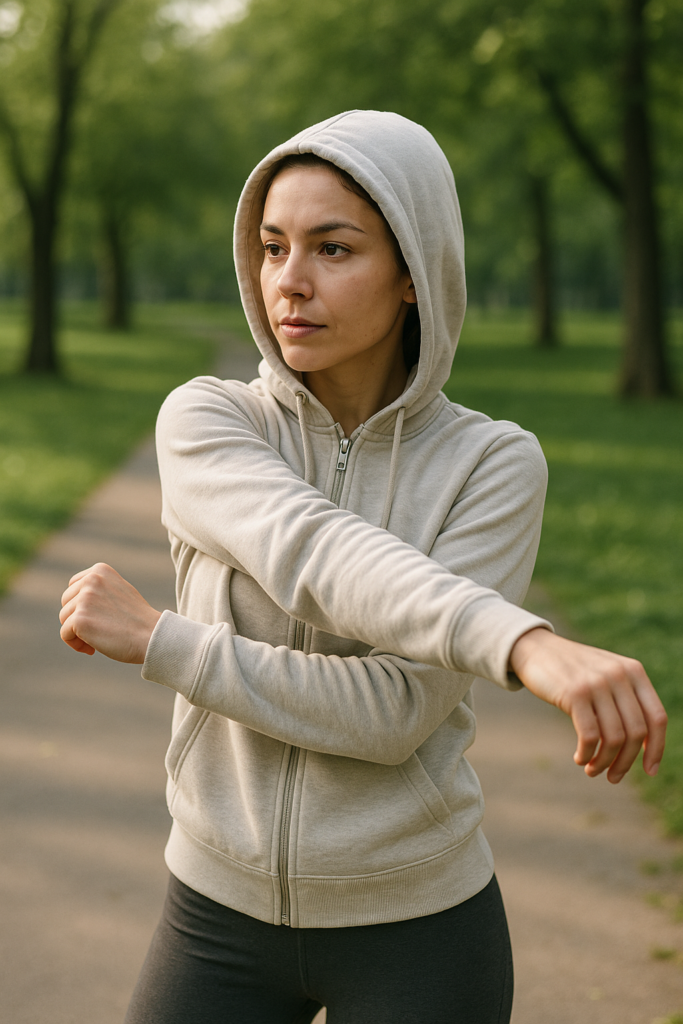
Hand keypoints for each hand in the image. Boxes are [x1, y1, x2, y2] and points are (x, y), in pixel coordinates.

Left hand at [59, 563, 160, 663]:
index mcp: (100, 570)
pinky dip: (76, 645)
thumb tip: (75, 602)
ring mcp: (84, 598)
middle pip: (66, 602)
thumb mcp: (118, 593)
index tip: (97, 618)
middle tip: (98, 632)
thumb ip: (98, 590)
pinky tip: (92, 650)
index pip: (73, 586)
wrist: (152, 636)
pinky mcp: (80, 619)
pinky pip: (65, 634)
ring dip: (77, 633)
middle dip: (77, 619)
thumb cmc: (138, 620)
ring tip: (97, 641)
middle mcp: (91, 580)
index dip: (80, 605)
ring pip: (64, 618)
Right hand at [509, 628, 666, 783]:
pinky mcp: (574, 693)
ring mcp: (597, 683)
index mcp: (633, 671)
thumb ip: (625, 699)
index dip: (656, 749)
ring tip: (592, 770)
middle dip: (626, 762)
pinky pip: (590, 736)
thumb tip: (641, 746)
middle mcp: (619, 675)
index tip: (649, 771)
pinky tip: (579, 758)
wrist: (535, 648)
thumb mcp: (606, 675)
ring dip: (604, 762)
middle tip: (613, 777)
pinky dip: (586, 754)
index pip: (657, 718)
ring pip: (614, 738)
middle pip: (636, 733)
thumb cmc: (572, 670)